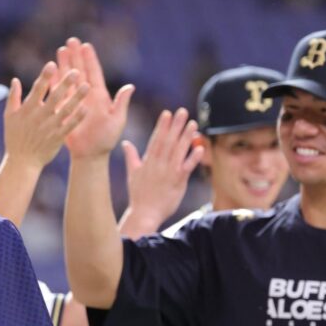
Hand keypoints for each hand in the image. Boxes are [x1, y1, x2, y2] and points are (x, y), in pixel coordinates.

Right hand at [2, 62, 88, 169]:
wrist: (22, 162)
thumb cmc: (14, 137)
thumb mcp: (9, 117)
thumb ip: (13, 98)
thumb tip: (15, 80)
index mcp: (27, 109)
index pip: (37, 89)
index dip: (45, 77)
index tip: (53, 64)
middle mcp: (39, 117)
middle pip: (54, 97)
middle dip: (65, 84)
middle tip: (76, 71)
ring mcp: (50, 127)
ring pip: (66, 110)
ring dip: (76, 98)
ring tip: (87, 86)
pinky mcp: (57, 137)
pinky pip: (69, 126)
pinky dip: (77, 117)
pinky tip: (86, 107)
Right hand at [56, 38, 133, 158]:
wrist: (91, 155)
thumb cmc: (106, 140)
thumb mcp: (117, 121)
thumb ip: (121, 104)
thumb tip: (130, 87)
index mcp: (100, 96)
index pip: (94, 73)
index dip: (90, 59)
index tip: (85, 45)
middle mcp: (86, 96)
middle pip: (79, 72)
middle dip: (75, 56)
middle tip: (71, 41)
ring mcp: (74, 102)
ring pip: (67, 80)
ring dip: (63, 66)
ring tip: (59, 51)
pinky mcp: (64, 111)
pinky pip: (58, 95)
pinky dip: (54, 83)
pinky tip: (50, 73)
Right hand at [119, 108, 203, 236]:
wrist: (144, 214)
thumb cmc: (138, 195)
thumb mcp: (133, 174)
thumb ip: (131, 157)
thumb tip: (125, 143)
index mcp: (148, 162)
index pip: (156, 140)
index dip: (162, 126)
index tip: (167, 113)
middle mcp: (158, 164)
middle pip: (168, 142)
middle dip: (175, 126)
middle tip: (182, 111)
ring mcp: (169, 172)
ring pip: (178, 151)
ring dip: (186, 137)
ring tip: (193, 123)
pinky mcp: (178, 182)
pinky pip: (187, 167)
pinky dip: (193, 157)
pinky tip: (200, 147)